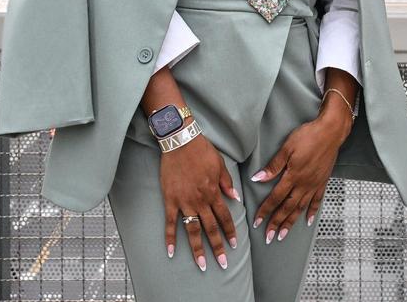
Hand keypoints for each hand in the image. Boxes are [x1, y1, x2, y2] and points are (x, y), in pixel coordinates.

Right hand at [159, 126, 241, 271]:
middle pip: (210, 229)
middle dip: (218, 247)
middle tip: (223, 264)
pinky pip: (170, 222)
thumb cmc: (201, 150)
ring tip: (202, 264)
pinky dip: (170, 237)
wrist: (180, 141)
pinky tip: (171, 252)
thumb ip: (227, 184)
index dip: (230, 232)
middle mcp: (200, 201)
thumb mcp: (220, 165)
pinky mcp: (170, 200)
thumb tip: (236, 199)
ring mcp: (184, 202)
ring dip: (198, 249)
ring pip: (193, 230)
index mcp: (214, 192)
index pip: (225, 217)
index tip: (234, 245)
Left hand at [250, 105, 350, 242]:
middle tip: (269, 237)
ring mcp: (314, 184)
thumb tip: (258, 178)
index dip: (265, 210)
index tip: (257, 222)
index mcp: (293, 176)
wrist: (330, 132)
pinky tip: (308, 221)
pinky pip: (317, 201)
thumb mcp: (287, 148)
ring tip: (284, 234)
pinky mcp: (323, 182)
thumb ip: (273, 166)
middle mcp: (304, 184)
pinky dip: (312, 212)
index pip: (275, 198)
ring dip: (291, 222)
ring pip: (301, 208)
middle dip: (277, 223)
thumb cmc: (308, 136)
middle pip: (287, 208)